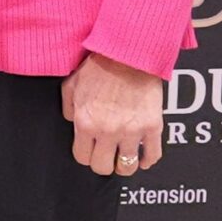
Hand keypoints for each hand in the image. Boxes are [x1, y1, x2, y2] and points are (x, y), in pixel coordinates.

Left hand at [63, 51, 163, 175]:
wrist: (130, 53)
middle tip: (106, 155)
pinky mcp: (153, 126)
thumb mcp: (71, 85)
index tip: (90, 150)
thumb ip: (69, 108)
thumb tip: (73, 122)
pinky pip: (153, 154)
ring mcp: (132, 130)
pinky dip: (148, 159)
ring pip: (127, 167)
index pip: (82, 157)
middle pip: (103, 167)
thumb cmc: (100, 65)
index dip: (86, 154)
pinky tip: (143, 157)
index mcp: (86, 122)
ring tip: (124, 158)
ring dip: (125, 164)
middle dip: (103, 163)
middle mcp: (107, 131)